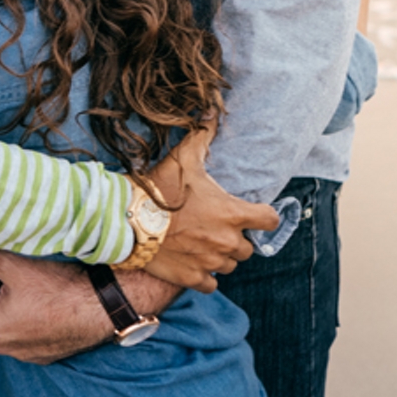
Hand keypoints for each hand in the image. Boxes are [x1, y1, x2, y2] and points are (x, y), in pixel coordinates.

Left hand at [0, 246, 108, 361]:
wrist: (104, 306)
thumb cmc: (58, 288)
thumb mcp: (12, 264)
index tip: (12, 258)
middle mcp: (2, 346)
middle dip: (1, 280)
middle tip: (26, 269)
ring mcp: (25, 353)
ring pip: (9, 309)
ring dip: (17, 294)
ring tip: (40, 284)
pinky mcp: (45, 352)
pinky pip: (28, 324)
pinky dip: (33, 310)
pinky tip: (49, 299)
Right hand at [145, 129, 279, 291]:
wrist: (127, 219)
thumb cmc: (158, 189)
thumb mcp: (182, 159)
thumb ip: (202, 138)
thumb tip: (211, 113)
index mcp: (232, 214)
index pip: (269, 220)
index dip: (263, 216)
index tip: (252, 213)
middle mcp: (227, 241)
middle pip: (248, 247)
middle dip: (235, 238)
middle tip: (215, 227)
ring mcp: (211, 262)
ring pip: (229, 265)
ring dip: (220, 256)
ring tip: (201, 243)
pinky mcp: (192, 277)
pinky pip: (211, 284)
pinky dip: (205, 275)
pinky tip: (192, 262)